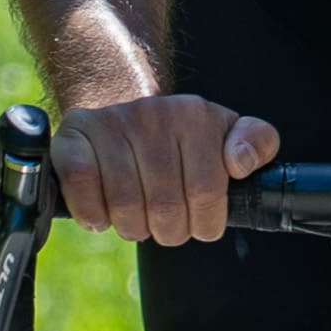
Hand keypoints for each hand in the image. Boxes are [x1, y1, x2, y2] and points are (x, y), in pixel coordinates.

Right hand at [52, 92, 277, 245]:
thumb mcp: (226, 131)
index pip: (207, 192)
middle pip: (165, 206)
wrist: (120, 100)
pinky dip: (93, 214)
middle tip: (166, 225)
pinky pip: (81, 187)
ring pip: (124, 205)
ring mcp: (110, 124)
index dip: (205, 223)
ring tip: (138, 219)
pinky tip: (103, 215)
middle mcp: (152, 115)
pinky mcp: (73, 137)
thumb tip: (241, 162)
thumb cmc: (178, 133)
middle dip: (169, 231)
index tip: (200, 223)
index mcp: (195, 117)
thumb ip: (257, 142)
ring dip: (132, 228)